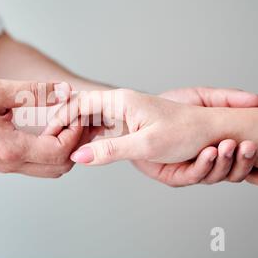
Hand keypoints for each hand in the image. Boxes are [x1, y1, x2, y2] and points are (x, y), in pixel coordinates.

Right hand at [0, 79, 82, 177]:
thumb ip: (33, 92)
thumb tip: (64, 91)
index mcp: (11, 149)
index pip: (60, 152)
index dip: (74, 132)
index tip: (73, 112)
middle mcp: (12, 165)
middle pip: (61, 167)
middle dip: (74, 143)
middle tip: (72, 119)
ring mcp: (8, 168)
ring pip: (51, 170)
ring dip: (63, 148)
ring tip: (61, 122)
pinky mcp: (5, 165)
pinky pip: (37, 165)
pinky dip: (50, 151)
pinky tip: (47, 129)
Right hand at [46, 88, 257, 189]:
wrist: (209, 132)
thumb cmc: (184, 133)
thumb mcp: (145, 145)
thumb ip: (110, 150)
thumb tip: (78, 156)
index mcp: (121, 101)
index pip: (79, 104)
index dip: (59, 119)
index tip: (48, 137)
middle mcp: (119, 104)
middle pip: (80, 110)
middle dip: (63, 126)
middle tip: (50, 145)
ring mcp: (123, 113)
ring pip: (89, 120)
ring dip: (74, 133)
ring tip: (61, 149)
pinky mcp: (128, 125)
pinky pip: (100, 128)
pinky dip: (88, 139)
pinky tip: (82, 149)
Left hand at [135, 87, 257, 190]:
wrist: (139, 114)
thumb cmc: (170, 106)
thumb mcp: (202, 98)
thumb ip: (228, 99)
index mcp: (220, 147)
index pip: (246, 164)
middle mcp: (208, 162)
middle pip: (234, 173)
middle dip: (244, 162)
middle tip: (247, 147)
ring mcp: (191, 169)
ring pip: (215, 176)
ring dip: (224, 163)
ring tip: (226, 146)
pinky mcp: (173, 174)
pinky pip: (192, 176)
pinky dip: (202, 166)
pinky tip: (208, 153)